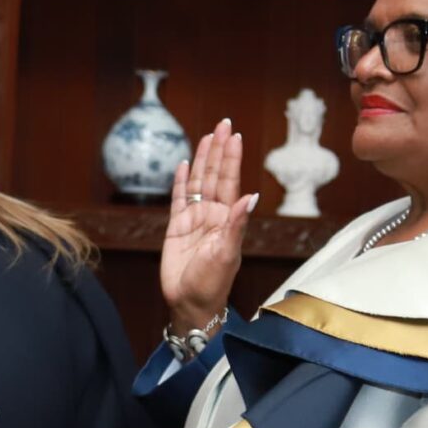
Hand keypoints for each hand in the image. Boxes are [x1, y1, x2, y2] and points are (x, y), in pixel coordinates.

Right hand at [160, 121, 255, 335]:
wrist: (190, 303)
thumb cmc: (212, 283)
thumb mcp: (227, 253)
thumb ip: (237, 224)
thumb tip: (251, 196)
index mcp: (228, 219)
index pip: (230, 181)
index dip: (231, 158)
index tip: (234, 135)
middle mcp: (213, 215)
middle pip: (215, 175)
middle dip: (218, 150)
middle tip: (222, 124)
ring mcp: (195, 219)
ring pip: (199, 182)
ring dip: (202, 159)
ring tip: (206, 136)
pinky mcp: (177, 227)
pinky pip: (179, 198)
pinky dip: (181, 181)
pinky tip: (185, 164)